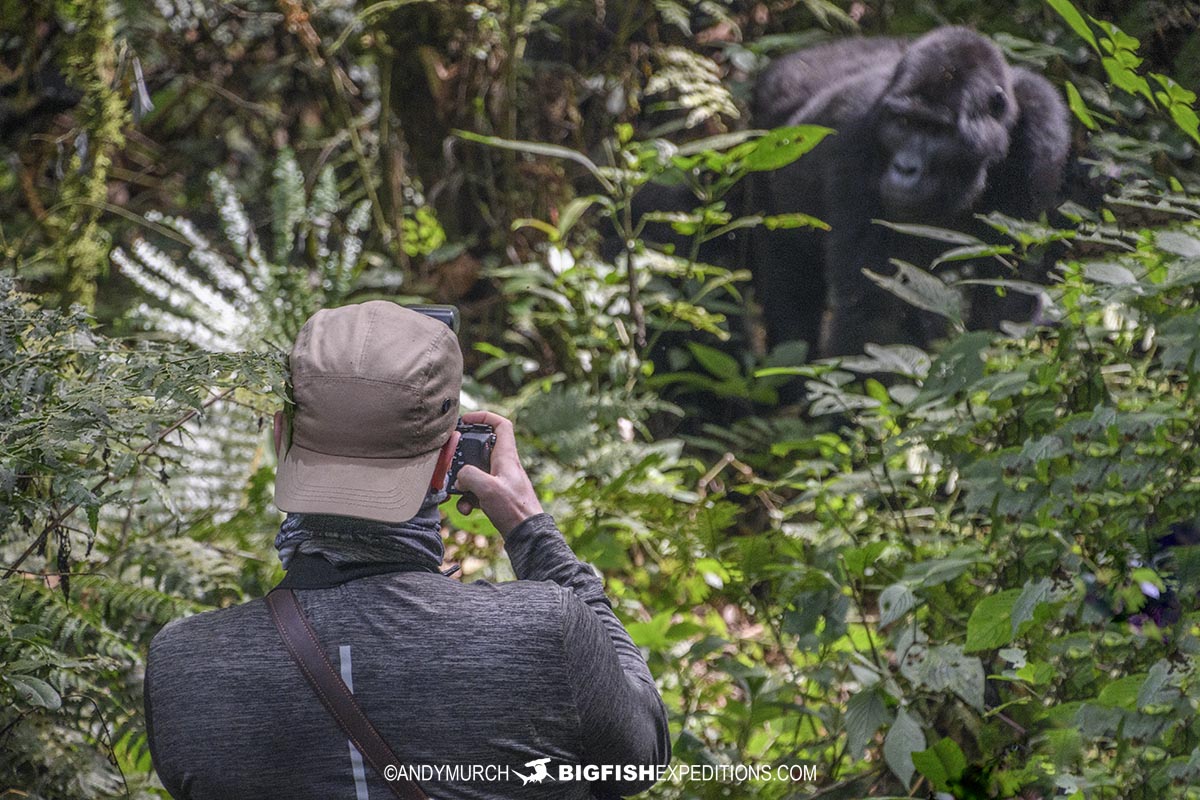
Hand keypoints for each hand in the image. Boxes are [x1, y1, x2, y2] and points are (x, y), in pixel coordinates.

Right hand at [454, 411, 543, 535]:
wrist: (527, 535)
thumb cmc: (514, 509)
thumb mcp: (487, 488)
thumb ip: (469, 475)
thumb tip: (460, 477)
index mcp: (506, 457)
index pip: (501, 425)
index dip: (484, 417)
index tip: (466, 420)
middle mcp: (504, 466)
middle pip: (481, 449)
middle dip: (463, 456)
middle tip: (451, 463)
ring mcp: (500, 481)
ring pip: (476, 473)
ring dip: (463, 483)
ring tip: (457, 494)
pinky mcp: (497, 496)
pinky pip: (477, 491)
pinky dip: (468, 498)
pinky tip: (466, 508)